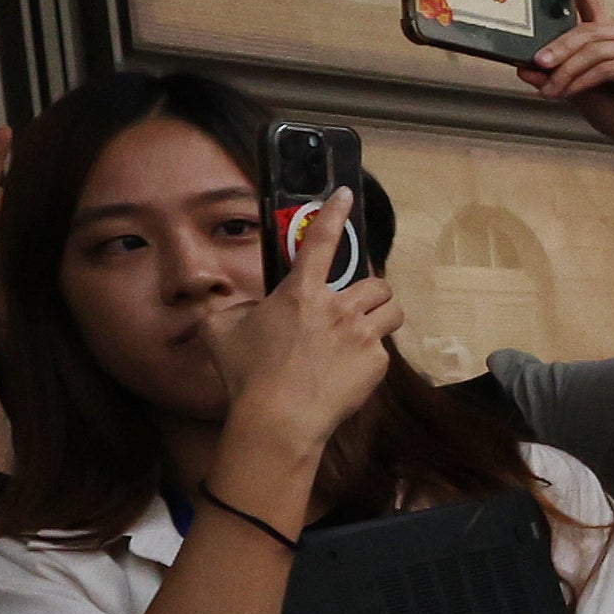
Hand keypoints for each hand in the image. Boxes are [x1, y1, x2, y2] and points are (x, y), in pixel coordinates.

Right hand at [205, 196, 402, 464]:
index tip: (344, 194)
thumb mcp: (221, 332)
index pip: (320, 240)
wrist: (279, 419)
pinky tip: (349, 370)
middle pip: (375, 282)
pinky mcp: (377, 363)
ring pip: (392, 310)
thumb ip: (227, 310)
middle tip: (354, 306)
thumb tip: (231, 308)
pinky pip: (385, 349)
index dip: (333, 213)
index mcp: (300, 292)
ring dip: (381, 316)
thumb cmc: (247, 376)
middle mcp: (337, 307)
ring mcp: (361, 334)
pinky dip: (372, 355)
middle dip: (368, 292)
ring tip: (364, 330)